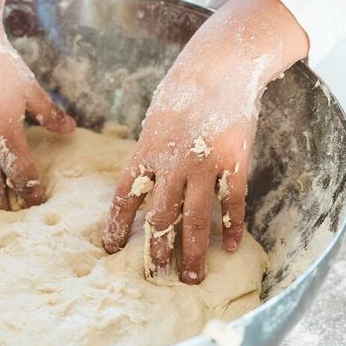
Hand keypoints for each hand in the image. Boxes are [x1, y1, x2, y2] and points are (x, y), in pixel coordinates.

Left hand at [102, 0, 308, 283]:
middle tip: (153, 275)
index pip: (126, 195)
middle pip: (160, 216)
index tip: (111, 248)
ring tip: (192, 278)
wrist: (219, 67)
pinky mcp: (234, 161)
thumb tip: (142, 187)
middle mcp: (172, 162)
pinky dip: (231, 226)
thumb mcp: (155, 121)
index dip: (117, 223)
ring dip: (193, 252)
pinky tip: (230, 247)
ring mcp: (204, 164)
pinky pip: (232, 202)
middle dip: (156, 249)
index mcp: (147, 151)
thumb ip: (150, 155)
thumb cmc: (182, 93)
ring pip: (195, 218)